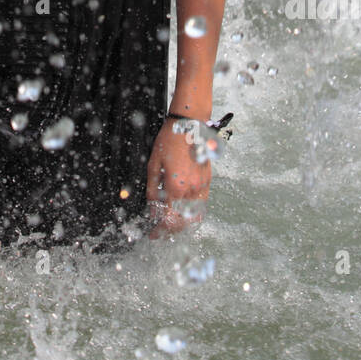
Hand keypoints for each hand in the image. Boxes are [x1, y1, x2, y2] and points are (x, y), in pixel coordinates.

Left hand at [146, 118, 211, 238]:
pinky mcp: (207, 181)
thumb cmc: (169, 142)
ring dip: (182, 224)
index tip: (153, 234)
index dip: (159, 230)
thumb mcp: (153, 165)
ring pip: (194, 216)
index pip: (168, 219)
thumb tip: (153, 212)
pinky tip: (184, 212)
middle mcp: (191, 190)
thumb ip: (153, 191)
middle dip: (170, 231)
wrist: (189, 125)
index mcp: (176, 187)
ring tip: (171, 224)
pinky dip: (193, 214)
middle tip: (160, 232)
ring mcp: (202, 187)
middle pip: (182, 222)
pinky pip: (202, 205)